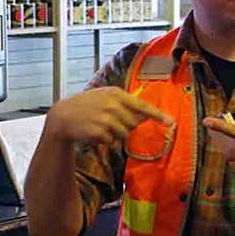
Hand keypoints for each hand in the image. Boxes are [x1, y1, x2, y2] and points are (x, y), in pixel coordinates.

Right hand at [47, 87, 173, 146]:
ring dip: (116, 134)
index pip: (142, 106)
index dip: (158, 115)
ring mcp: (105, 119)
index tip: (171, 122)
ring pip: (124, 134)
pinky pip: (112, 141)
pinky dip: (106, 140)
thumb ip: (124, 104)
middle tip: (111, 122)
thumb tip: (144, 116)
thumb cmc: (86, 106)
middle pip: (134, 123)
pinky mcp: (99, 132)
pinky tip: (95, 132)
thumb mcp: (104, 98)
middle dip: (127, 126)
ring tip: (101, 127)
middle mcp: (112, 105)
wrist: (63, 116)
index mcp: (115, 94)